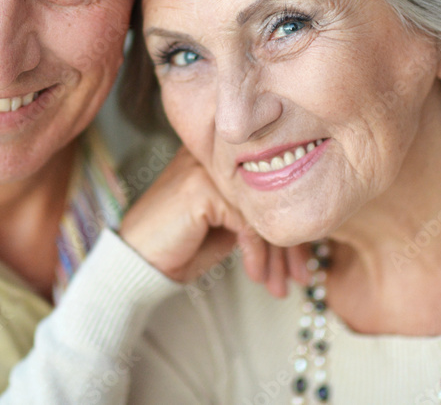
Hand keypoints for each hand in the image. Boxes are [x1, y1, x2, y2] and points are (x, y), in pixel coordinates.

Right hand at [119, 147, 309, 297]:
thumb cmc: (180, 245)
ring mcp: (206, 168)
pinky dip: (256, 253)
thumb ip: (254, 213)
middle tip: (302, 277)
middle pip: (269, 195)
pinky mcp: (202, 189)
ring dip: (277, 254)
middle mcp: (214, 156)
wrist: (137, 262)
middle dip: (290, 243)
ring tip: (283, 284)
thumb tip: (300, 226)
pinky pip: (247, 222)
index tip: (303, 260)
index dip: (288, 224)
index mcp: (221, 158)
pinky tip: (256, 275)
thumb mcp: (226, 227)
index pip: (269, 183)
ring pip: (262, 210)